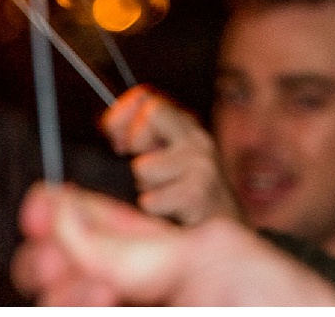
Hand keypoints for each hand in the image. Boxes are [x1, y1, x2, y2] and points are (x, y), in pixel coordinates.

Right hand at [11, 183, 334, 305]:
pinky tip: (101, 301)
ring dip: (67, 295)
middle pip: (63, 279)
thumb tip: (58, 211)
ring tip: (94, 290)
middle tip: (50, 260)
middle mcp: (141, 292)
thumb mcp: (208, 252)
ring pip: (71, 304)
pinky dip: (81, 307)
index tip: (38, 209)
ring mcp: (140, 311)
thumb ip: (129, 241)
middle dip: (49, 263)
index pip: (88, 230)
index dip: (56, 215)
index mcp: (158, 256)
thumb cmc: (280, 301)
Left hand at [100, 85, 239, 226]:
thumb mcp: (161, 161)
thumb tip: (109, 129)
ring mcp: (202, 162)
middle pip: (151, 112)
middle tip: (141, 171)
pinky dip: (153, 210)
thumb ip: (136, 140)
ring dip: (143, 188)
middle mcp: (197, 137)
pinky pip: (151, 200)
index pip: (144, 97)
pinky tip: (171, 214)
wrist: (226, 236)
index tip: (117, 143)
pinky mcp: (200, 192)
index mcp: (184, 126)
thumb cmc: (183, 200)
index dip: (121, 115)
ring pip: (143, 166)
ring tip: (162, 196)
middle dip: (135, 143)